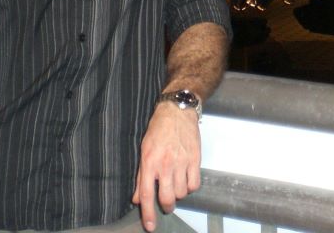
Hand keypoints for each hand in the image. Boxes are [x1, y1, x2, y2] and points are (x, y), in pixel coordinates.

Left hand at [132, 103, 201, 230]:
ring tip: (176, 182)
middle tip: (167, 203)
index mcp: (149, 162)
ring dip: (179, 193)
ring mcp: (182, 162)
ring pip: (182, 193)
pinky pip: (194, 184)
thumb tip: (137, 199)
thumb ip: (141, 176)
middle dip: (167, 206)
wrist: (177, 111)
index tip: (150, 227)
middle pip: (167, 198)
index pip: (147, 195)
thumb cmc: (158, 130)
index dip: (148, 214)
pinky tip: (186, 178)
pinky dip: (190, 186)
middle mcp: (165, 164)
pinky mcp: (195, 159)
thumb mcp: (144, 150)